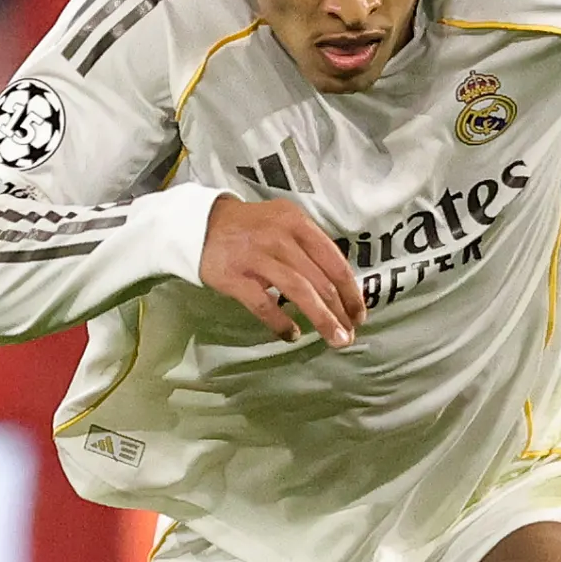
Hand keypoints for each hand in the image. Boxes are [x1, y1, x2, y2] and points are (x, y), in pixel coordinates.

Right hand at [199, 196, 359, 346]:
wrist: (201, 225)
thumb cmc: (250, 229)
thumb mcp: (283, 223)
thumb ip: (308, 246)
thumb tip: (336, 285)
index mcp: (297, 224)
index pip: (334, 261)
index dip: (351, 291)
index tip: (358, 313)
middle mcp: (281, 238)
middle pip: (320, 280)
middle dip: (340, 311)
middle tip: (349, 334)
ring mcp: (257, 258)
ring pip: (299, 292)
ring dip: (321, 319)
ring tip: (334, 339)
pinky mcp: (235, 277)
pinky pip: (264, 305)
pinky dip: (281, 322)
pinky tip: (291, 335)